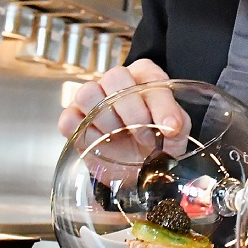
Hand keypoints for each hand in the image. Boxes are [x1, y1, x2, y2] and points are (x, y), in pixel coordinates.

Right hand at [56, 59, 190, 156]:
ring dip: (106, 120)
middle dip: (132, 111)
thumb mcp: (176, 133)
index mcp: (144, 77)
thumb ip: (178, 123)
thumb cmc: (157, 142)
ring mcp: (91, 100)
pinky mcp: (73, 120)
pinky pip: (69, 119)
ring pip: (87, 93)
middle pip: (114, 77)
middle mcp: (116, 82)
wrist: (137, 170)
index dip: (161, 104)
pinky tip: (100, 144)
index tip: (171, 128)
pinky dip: (84, 133)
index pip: (150, 77)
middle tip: (144, 136)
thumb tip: (171, 126)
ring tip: (119, 138)